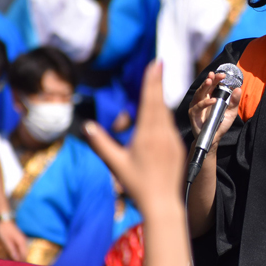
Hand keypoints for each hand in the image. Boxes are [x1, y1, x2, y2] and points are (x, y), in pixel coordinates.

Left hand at [0, 220, 26, 261]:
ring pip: (25, 250)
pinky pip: (22, 247)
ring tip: (21, 263)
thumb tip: (16, 259)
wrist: (5, 220)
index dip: (24, 261)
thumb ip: (11, 249)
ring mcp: (23, 239)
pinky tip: (18, 255)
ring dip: (23, 256)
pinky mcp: (20, 239)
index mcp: (22, 242)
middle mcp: (24, 241)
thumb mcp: (6, 240)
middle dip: (25, 260)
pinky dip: (21, 252)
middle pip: (26, 252)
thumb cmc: (5, 230)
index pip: (25, 254)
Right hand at [83, 61, 186, 211]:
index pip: (149, 102)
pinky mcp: (178, 146)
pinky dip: (163, 116)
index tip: (155, 64)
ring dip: (159, 99)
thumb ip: (101, 144)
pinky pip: (170, 126)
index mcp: (147, 135)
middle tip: (158, 63)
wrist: (163, 203)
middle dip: (157, 82)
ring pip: (165, 114)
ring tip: (156, 83)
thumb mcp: (116, 164)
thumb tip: (87, 126)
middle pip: (159, 102)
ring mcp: (172, 139)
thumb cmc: (137, 185)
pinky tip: (159, 113)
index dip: (152, 82)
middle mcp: (162, 134)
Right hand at [188, 71, 241, 142]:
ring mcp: (196, 106)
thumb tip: (239, 89)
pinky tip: (212, 100)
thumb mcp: (231, 112)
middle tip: (215, 74)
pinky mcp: (193, 114)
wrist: (214, 138)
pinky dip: (205, 103)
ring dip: (204, 87)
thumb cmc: (221, 124)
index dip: (216, 79)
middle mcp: (202, 99)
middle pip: (205, 87)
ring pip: (199, 94)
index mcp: (210, 97)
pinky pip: (198, 107)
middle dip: (210, 80)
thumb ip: (234, 101)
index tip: (222, 74)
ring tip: (210, 81)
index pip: (213, 85)